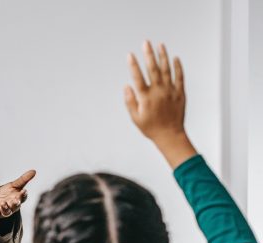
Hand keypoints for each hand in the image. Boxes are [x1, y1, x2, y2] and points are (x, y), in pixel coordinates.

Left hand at [0, 170, 35, 217]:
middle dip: (16, 203)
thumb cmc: (7, 193)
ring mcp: (3, 210)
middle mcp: (12, 206)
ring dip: (5, 208)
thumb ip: (23, 179)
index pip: (23, 198)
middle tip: (16, 200)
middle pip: (15, 206)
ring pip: (6, 211)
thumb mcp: (14, 185)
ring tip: (3, 203)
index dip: (23, 195)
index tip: (24, 191)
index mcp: (18, 199)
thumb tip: (34, 171)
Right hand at [125, 41, 195, 167]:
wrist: (170, 135)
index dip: (133, 65)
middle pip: (153, 69)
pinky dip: (178, 67)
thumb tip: (127, 86)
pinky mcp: (180, 93)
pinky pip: (180, 77)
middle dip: (149, 54)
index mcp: (146, 97)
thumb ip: (130, 101)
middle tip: (146, 43)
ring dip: (163, 56)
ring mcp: (170, 91)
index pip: (138, 77)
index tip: (130, 55)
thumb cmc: (151, 128)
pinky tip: (175, 58)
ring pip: (167, 70)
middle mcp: (159, 92)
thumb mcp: (135, 118)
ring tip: (160, 45)